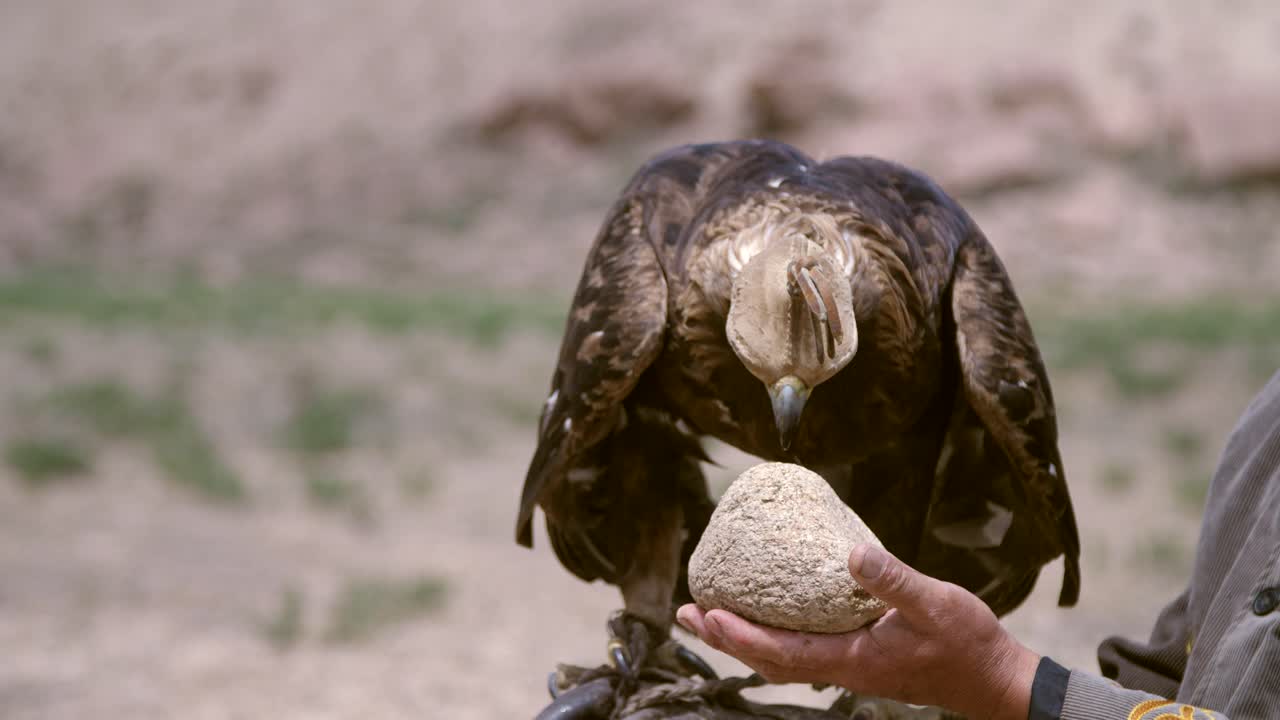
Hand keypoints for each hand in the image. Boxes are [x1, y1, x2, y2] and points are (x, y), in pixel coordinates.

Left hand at [675, 544, 1039, 719]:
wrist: (991, 678)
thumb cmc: (965, 643)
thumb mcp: (934, 603)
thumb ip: (893, 579)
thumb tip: (851, 553)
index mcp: (852, 659)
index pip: (783, 651)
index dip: (742, 635)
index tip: (708, 615)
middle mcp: (842, 667)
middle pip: (769, 658)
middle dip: (726, 638)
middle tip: (687, 614)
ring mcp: (848, 665)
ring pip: (782, 657)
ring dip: (742, 638)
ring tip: (708, 617)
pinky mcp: (857, 657)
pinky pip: (801, 649)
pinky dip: (771, 636)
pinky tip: (768, 615)